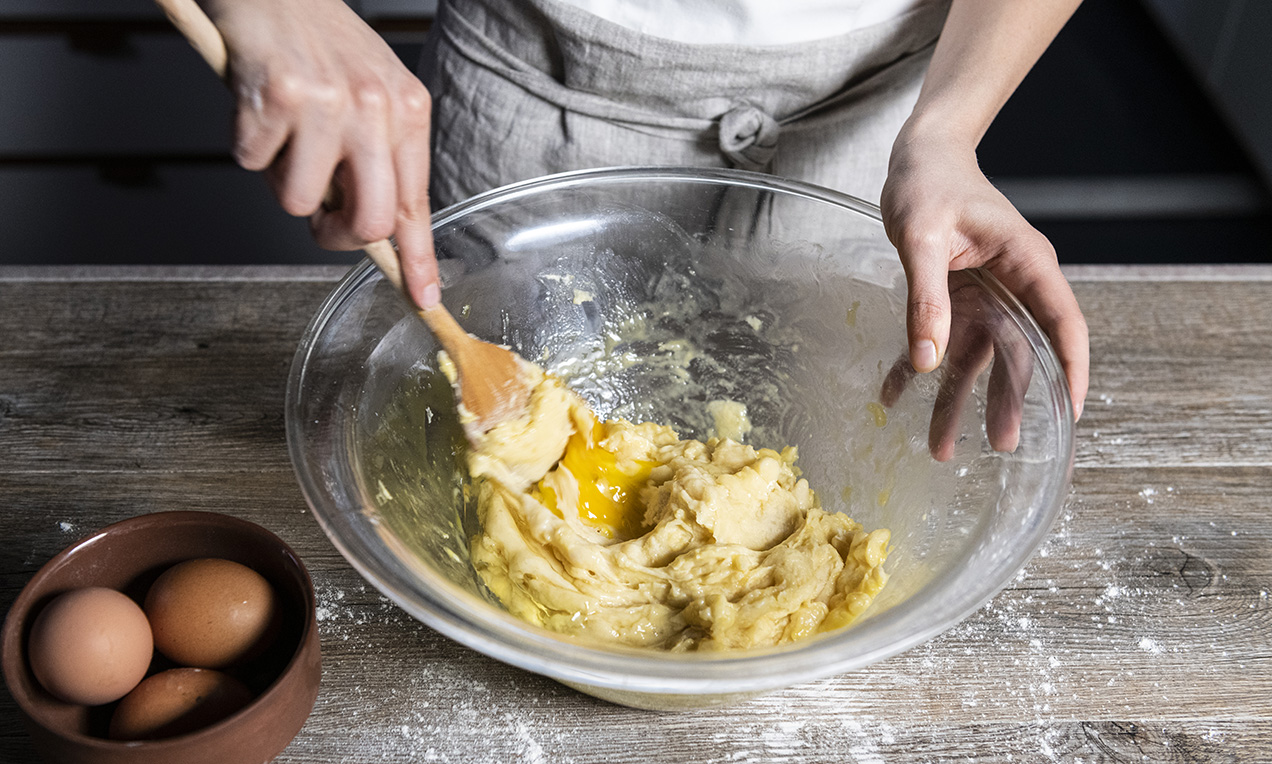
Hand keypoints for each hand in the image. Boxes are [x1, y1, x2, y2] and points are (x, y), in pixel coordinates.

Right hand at [201, 0, 439, 305]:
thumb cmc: (319, 39)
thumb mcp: (372, 91)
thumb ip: (378, 154)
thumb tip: (373, 226)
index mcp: (407, 110)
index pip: (416, 203)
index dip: (417, 259)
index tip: (424, 299)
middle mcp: (375, 108)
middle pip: (367, 221)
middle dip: (336, 237)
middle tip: (320, 217)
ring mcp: (328, 104)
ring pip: (300, 202)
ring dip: (280, 180)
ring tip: (283, 135)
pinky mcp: (278, 98)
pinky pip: (253, 164)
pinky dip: (246, 145)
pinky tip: (257, 107)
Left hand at [880, 132, 1088, 428]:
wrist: (918, 157)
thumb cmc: (930, 182)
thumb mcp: (923, 236)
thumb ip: (926, 296)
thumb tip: (927, 359)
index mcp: (1025, 264)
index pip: (1062, 324)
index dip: (1071, 368)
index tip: (1072, 412)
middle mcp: (1011, 286)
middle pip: (1019, 353)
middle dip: (1008, 401)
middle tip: (1002, 446)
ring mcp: (983, 296)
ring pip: (977, 359)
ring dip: (958, 401)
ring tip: (942, 448)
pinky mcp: (953, 299)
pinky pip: (939, 344)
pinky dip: (917, 372)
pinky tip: (895, 398)